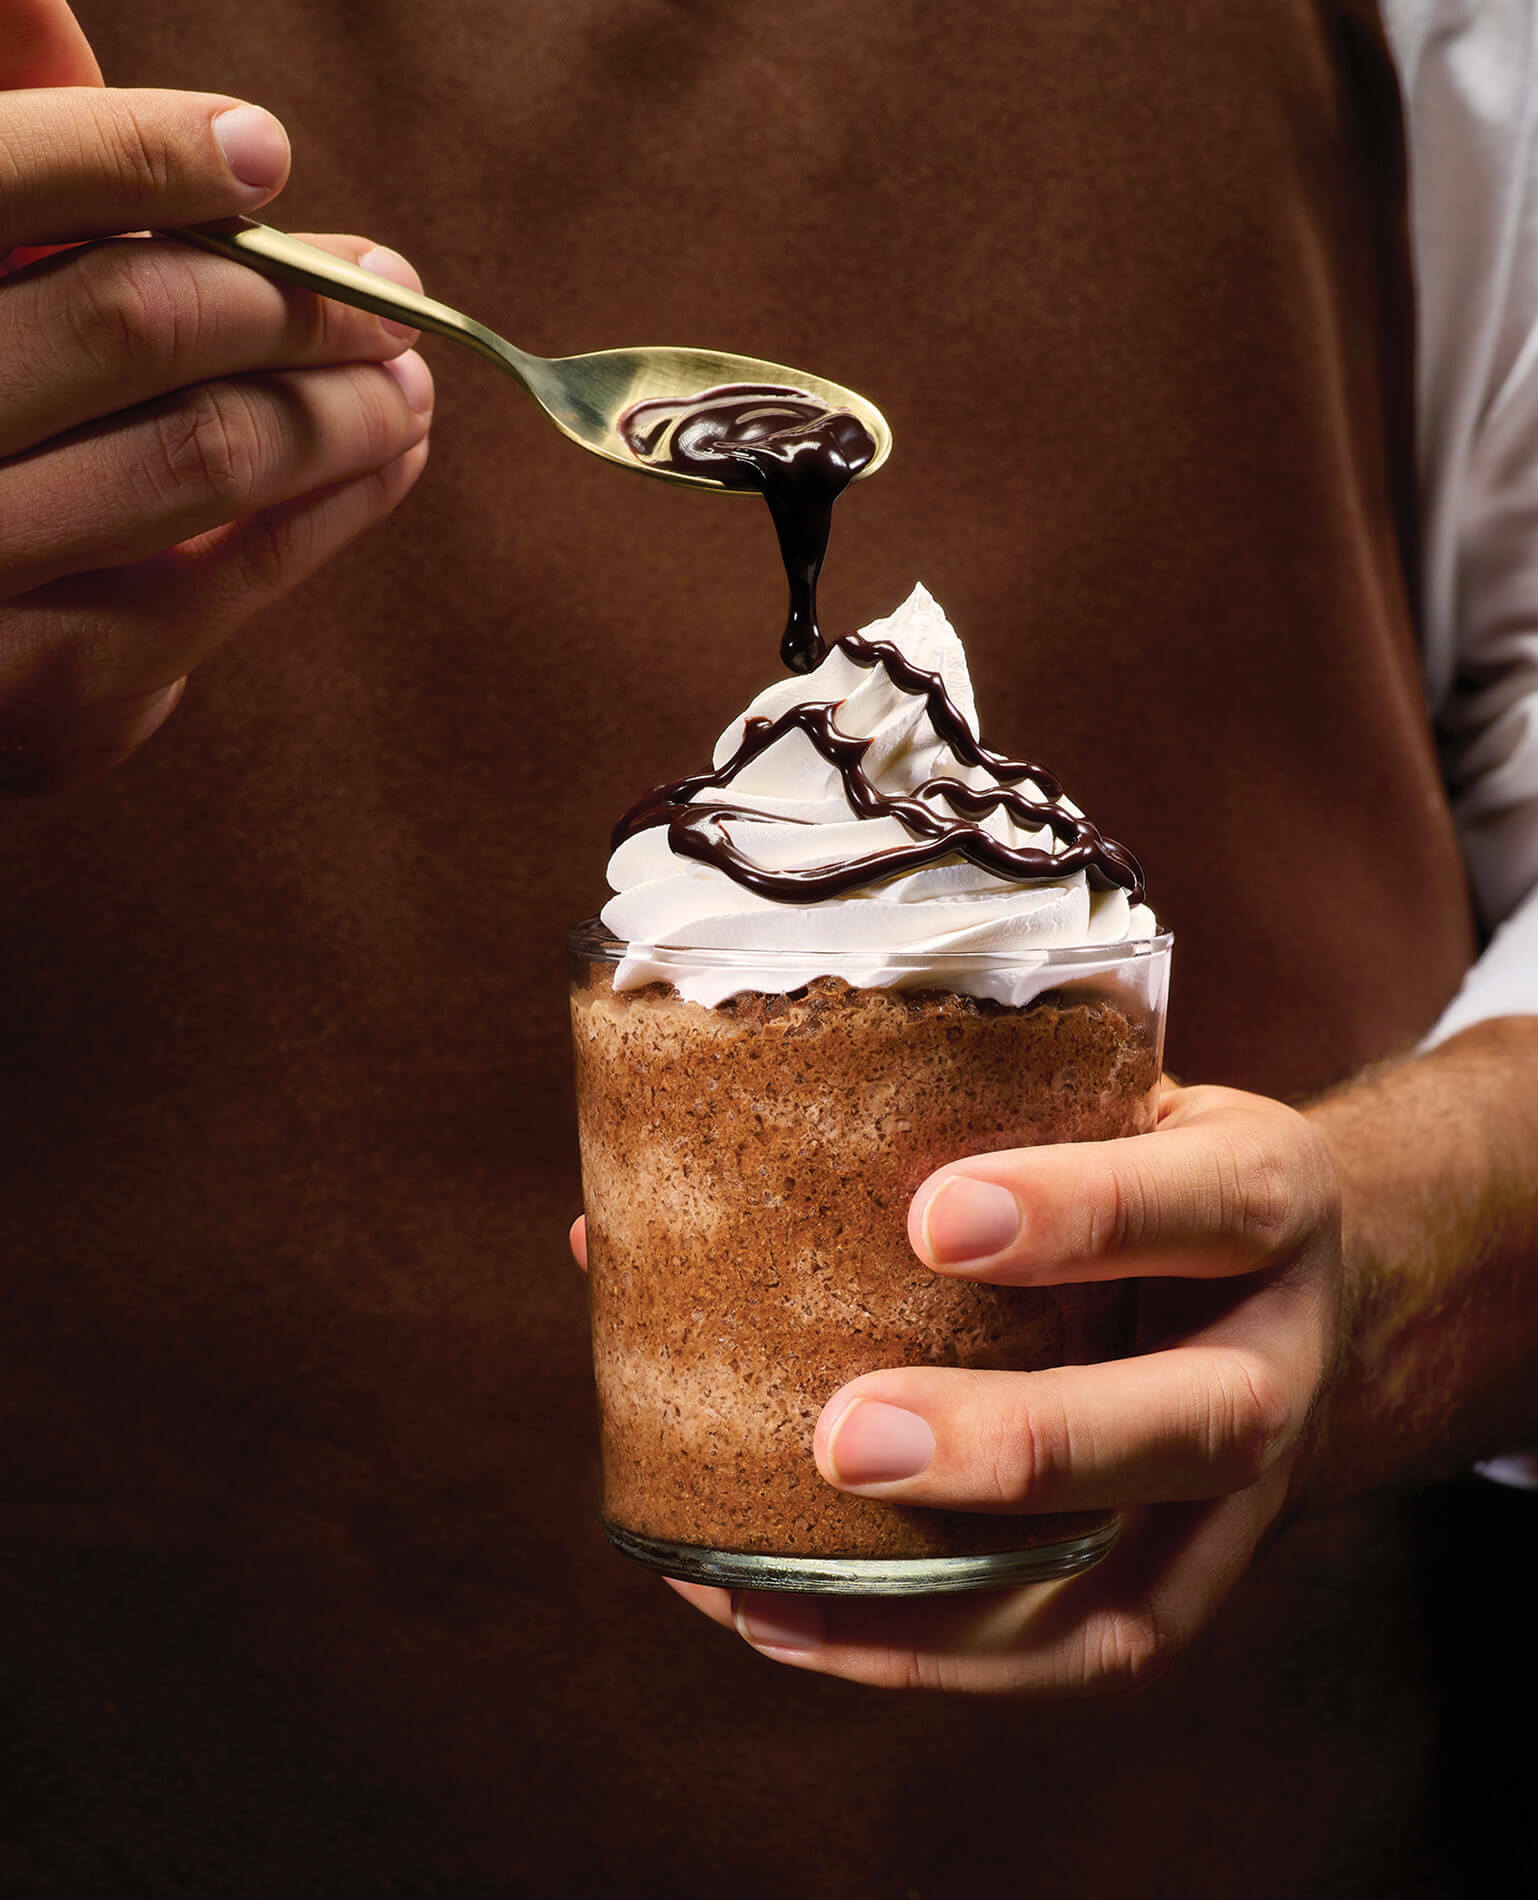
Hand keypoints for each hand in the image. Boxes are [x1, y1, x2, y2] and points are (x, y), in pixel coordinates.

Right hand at [0, 6, 433, 790]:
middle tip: (393, 298)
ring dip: (343, 406)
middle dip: (294, 299)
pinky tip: (388, 463)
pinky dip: (335, 511)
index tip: (262, 152)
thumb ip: (8, 154)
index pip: (10, 178)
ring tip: (408, 383)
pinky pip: (230, 579)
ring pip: (205, 452)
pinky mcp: (46, 687)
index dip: (147, 150)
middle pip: (138, 319)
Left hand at [575, 1082, 1343, 1694]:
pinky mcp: (1195, 1579)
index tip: (934, 1215)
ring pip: (1144, 1584)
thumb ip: (936, 1123)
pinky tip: (786, 1622)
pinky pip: (1083, 1650)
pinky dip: (932, 1655)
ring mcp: (1256, 1494)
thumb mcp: (1103, 1098)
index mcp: (1271, 1197)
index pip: (1214, 1199)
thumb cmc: (1148, 1168)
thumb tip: (648, 1197)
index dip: (1086, 1213)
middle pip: (1197, 1424)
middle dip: (1020, 1442)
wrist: (1312, 1283)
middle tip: (847, 1434)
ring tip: (778, 1573)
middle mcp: (1282, 1354)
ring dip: (958, 1592)